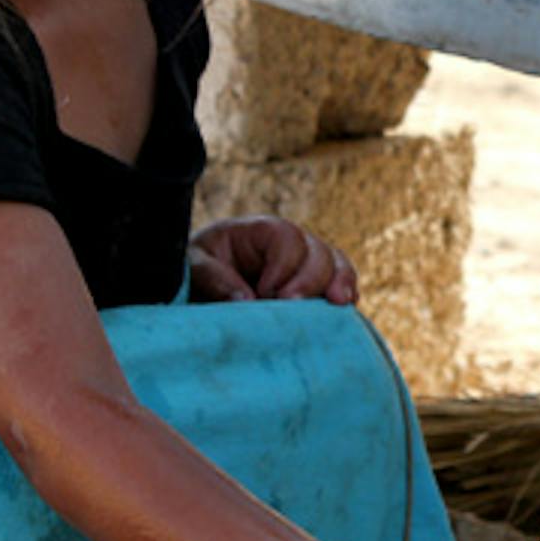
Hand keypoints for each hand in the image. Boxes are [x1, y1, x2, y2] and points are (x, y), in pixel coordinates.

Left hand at [188, 215, 357, 303]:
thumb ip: (214, 279)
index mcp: (259, 231)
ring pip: (335, 265)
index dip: (282, 266)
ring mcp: (305, 266)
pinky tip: (345, 309)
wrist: (199, 290)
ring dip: (339, 283)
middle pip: (317, 251)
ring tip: (338, 303)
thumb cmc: (195, 271)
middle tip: (292, 305)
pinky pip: (340, 284)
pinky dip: (346, 294)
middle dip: (311, 279)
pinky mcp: (313, 289)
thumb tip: (248, 302)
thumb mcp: (192, 267)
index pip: (286, 237)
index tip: (264, 295)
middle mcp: (288, 245)